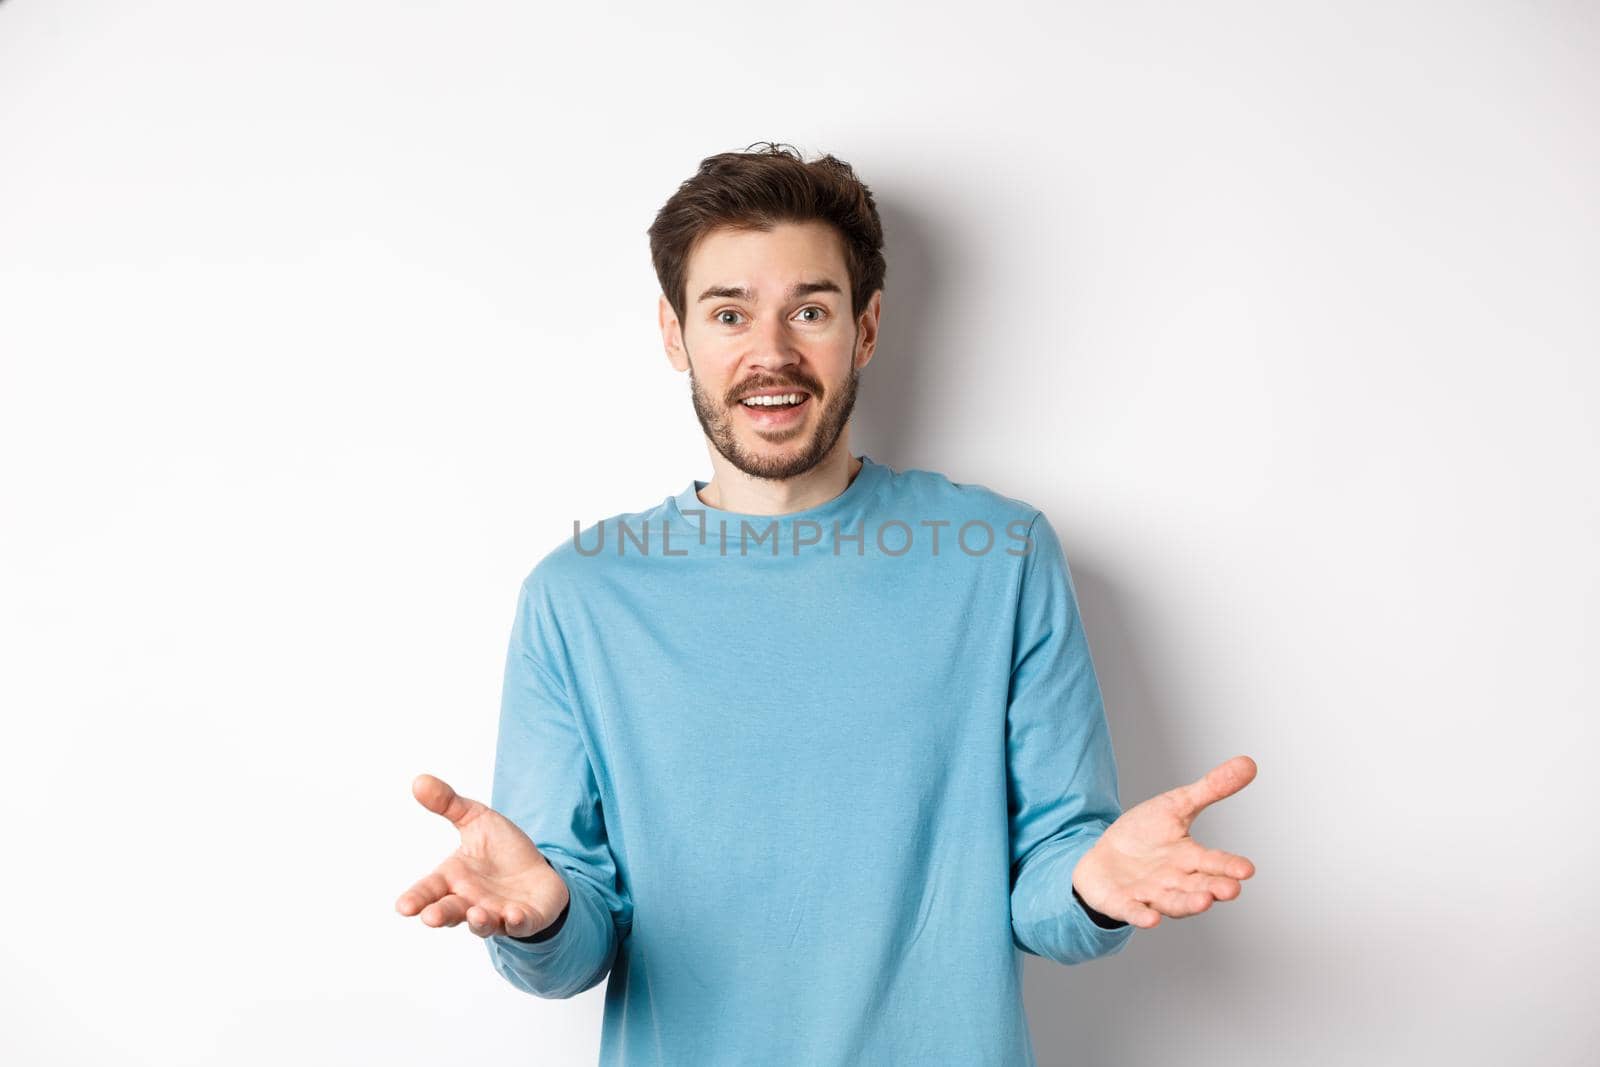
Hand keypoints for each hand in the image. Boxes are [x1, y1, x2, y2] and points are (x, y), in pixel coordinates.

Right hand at [394, 773, 569, 938]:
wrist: (537, 868)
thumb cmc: (501, 849)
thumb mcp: (476, 819)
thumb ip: (448, 803)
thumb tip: (419, 780)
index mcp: (453, 878)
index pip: (429, 889)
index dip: (416, 898)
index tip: (402, 907)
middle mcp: (470, 901)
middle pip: (451, 911)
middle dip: (441, 915)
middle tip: (430, 917)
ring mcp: (497, 913)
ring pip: (483, 923)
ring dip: (478, 921)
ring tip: (476, 915)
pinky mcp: (525, 919)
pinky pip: (519, 925)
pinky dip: (516, 923)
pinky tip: (514, 916)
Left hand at [1071, 755, 1256, 928]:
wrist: (1104, 856)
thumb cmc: (1145, 836)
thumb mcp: (1176, 806)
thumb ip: (1211, 789)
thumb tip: (1249, 763)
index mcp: (1190, 859)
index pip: (1214, 863)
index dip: (1230, 867)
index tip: (1247, 869)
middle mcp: (1174, 881)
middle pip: (1199, 886)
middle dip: (1215, 888)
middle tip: (1231, 889)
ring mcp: (1149, 894)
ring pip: (1173, 902)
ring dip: (1188, 904)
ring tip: (1204, 901)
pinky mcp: (1122, 902)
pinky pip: (1133, 911)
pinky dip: (1141, 916)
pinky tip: (1151, 920)